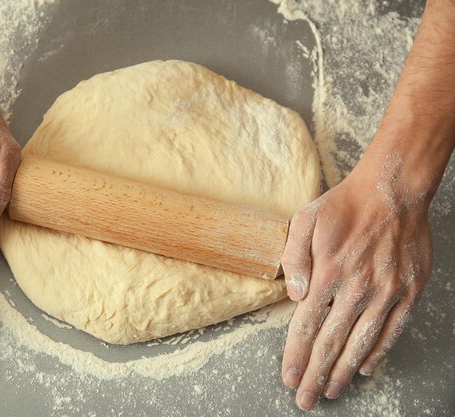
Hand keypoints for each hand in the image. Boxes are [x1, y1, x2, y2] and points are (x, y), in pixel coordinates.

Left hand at [280, 152, 431, 409]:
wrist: (391, 190)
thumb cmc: (343, 205)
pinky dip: (378, 352)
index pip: (308, 325)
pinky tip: (365, 369)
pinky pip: (392, 330)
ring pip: (362, 342)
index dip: (296, 355)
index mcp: (328, 272)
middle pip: (332, 342)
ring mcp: (386, 291)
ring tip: (330, 391)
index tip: (288, 377)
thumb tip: (295, 298)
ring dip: (343, 371)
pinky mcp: (408, 290)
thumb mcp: (304, 221)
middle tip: (305, 400)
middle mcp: (357, 287)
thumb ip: (295, 259)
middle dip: (315, 374)